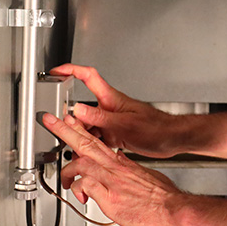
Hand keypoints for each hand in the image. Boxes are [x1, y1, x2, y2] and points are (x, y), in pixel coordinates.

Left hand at [42, 112, 181, 225]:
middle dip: (66, 130)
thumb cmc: (164, 198)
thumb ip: (129, 171)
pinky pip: (86, 186)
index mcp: (123, 163)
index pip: (97, 141)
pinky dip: (78, 188)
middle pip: (86, 143)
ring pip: (83, 161)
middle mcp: (116, 168)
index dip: (81, 130)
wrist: (175, 210)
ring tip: (62, 177)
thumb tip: (122, 168)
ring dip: (68, 168)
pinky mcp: (111, 198)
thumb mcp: (146, 177)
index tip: (70, 120)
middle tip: (50, 120)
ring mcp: (113, 181)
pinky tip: (80, 196)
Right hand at [50, 64, 179, 157]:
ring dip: (79, 136)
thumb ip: (100, 118)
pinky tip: (87, 155)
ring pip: (87, 126)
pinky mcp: (115, 134)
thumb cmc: (156, 128)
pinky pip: (96, 138)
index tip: (56, 71)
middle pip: (81, 108)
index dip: (70, 70)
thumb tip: (77, 110)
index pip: (87, 76)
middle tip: (60, 129)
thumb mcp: (124, 124)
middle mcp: (108, 108)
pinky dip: (90, 146)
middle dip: (69, 119)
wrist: (171, 140)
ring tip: (74, 148)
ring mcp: (111, 121)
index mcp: (111, 98)